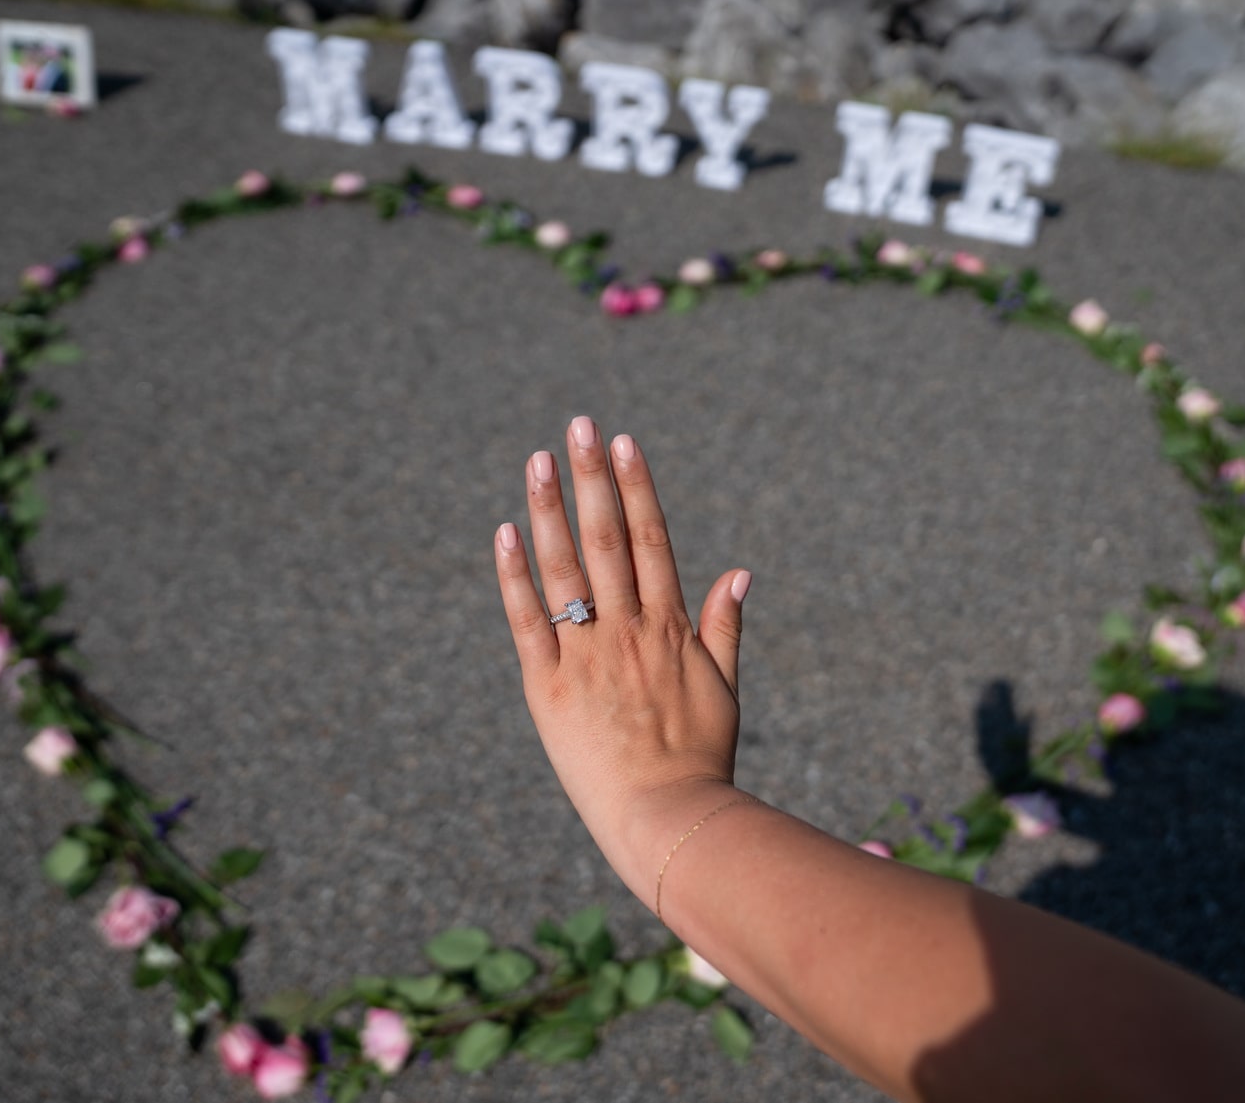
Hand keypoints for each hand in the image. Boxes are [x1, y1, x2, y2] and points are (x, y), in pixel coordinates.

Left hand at [493, 417, 752, 908]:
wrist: (671, 818)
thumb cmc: (700, 760)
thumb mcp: (725, 689)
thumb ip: (726, 627)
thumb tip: (740, 569)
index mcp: (671, 628)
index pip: (651, 540)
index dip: (637, 488)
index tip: (624, 443)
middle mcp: (630, 630)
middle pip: (608, 538)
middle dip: (593, 477)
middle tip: (578, 426)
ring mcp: (588, 654)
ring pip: (566, 567)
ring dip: (551, 509)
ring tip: (538, 460)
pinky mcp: (550, 687)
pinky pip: (528, 621)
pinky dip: (514, 575)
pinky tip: (504, 532)